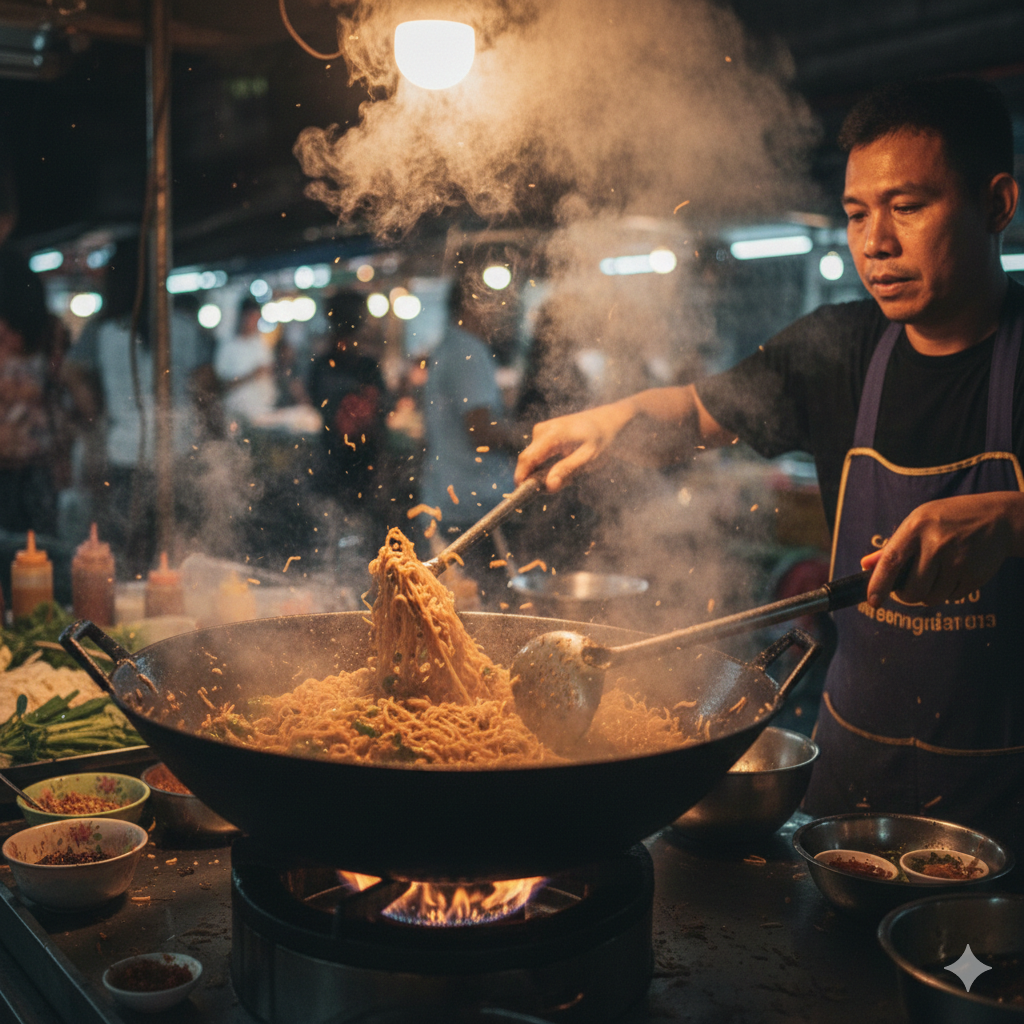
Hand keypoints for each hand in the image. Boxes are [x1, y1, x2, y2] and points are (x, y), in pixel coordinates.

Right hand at [514, 400, 635, 491]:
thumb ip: (567, 471)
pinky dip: (546, 463)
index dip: (521, 478)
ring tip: (568, 472)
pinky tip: (564, 462)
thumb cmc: (600, 439)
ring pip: (533, 458)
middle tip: (554, 487)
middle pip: (527, 460)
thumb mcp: (588, 457)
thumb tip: (548, 486)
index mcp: (552, 435)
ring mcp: (541, 429)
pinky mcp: (542, 431)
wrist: (606, 420)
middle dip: (535, 477)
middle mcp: (542, 430)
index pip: (526, 459)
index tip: (523, 494)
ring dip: (543, 471)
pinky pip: (537, 453)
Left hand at [861, 492, 1023, 606]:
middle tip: (913, 585)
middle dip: (908, 594)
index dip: (878, 584)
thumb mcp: (919, 522)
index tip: (872, 602)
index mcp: (916, 527)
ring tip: (938, 574)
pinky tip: (956, 573)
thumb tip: (865, 565)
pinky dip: (950, 592)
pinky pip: (952, 598)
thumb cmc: (948, 520)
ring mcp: (957, 560)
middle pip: (911, 589)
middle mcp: (935, 543)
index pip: (890, 561)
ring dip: (930, 594)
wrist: (997, 518)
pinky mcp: (974, 574)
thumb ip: (893, 546)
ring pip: (931, 598)